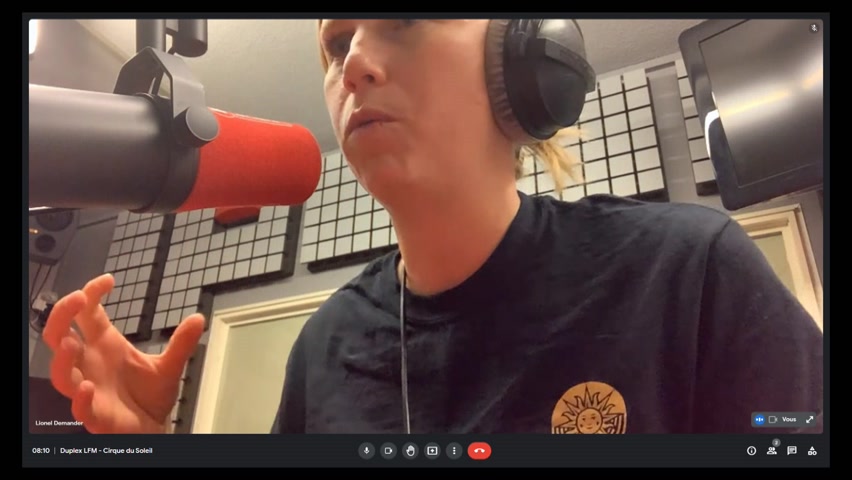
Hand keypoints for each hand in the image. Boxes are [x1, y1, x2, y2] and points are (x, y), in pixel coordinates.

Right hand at [43, 274, 203, 432]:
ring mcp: (90, 390)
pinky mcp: (96, 416)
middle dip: (61, 316)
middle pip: (59, 336)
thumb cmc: (150, 395)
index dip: (90, 293)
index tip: (108, 280)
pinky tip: (88, 387)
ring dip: (61, 359)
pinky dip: (81, 399)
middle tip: (77, 299)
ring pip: (61, 374)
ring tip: (71, 343)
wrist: (155, 427)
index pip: (86, 314)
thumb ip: (182, 343)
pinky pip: (80, 409)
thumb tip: (198, 318)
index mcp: (104, 346)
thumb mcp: (170, 366)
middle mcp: (90, 365)